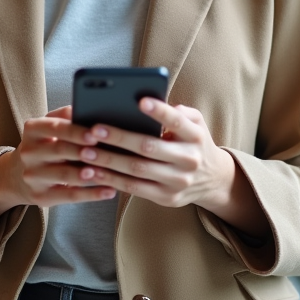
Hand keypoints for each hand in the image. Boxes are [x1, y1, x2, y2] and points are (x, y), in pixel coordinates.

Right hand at [0, 106, 116, 228]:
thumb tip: (90, 108)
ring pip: (64, 175)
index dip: (75, 131)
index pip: (54, 127)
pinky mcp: (41, 196)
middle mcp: (29, 152)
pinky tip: (109, 191)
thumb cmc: (44, 145)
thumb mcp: (48, 127)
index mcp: (32, 130)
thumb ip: (66, 116)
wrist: (16, 175)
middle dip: (82, 151)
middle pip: (59, 150)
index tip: (94, 133)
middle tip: (104, 152)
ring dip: (87, 175)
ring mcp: (33, 176)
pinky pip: (69, 196)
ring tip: (107, 173)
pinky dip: (91, 195)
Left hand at [76, 99, 234, 210]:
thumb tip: (151, 105)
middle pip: (150, 148)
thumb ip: (178, 113)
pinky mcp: (167, 198)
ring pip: (137, 170)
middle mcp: (189, 159)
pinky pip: (134, 189)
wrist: (213, 179)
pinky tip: (93, 172)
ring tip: (86, 152)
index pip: (177, 121)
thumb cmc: (193, 142)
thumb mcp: (195, 124)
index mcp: (195, 136)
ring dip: (109, 161)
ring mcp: (178, 181)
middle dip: (120, 138)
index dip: (159, 112)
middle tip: (94, 130)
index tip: (140, 101)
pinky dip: (112, 180)